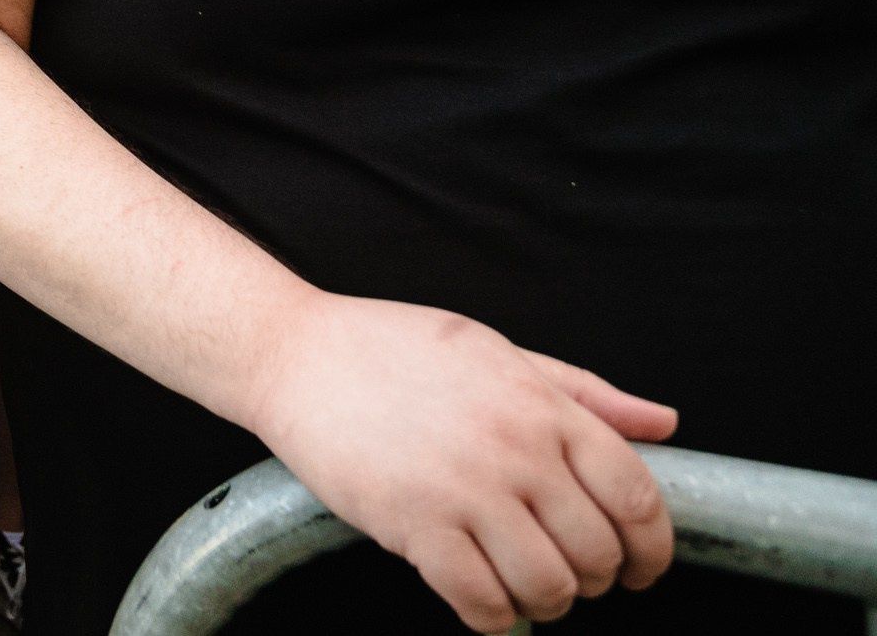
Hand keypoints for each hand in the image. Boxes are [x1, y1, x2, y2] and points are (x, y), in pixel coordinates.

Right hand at [245, 293, 676, 633]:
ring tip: (526, 587)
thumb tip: (663, 424)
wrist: (292, 354)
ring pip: (548, 586)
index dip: (651, 547)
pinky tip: (482, 598)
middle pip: (597, 552)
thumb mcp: (496, 351)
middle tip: (570, 574)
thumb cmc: (390, 347)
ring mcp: (464, 490)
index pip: (636, 496)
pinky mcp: (413, 525)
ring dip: (547, 601)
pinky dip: (496, 618)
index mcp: (541, 405)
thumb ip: (582, 391)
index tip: (640, 567)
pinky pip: (482, 602)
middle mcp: (514, 450)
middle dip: (595, 580)